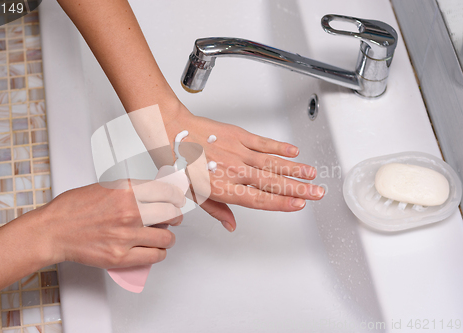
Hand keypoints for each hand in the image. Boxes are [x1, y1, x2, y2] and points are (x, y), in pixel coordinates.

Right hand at [37, 179, 184, 268]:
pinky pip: (154, 256)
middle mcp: (130, 211)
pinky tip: (154, 250)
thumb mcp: (105, 187)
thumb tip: (153, 194)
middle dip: (175, 216)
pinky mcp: (121, 256)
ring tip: (163, 236)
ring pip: (166, 238)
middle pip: (171, 214)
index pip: (167, 192)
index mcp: (126, 191)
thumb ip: (131, 191)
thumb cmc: (73, 209)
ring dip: (168, 237)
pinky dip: (158, 253)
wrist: (53, 230)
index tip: (178, 201)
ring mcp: (126, 235)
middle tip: (173, 218)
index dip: (177, 197)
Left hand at [163, 105, 324, 231]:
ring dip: (295, 169)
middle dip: (298, 189)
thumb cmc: (178, 163)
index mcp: (223, 188)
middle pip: (272, 183)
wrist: (170, 131)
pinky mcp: (238, 135)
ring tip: (312, 174)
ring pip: (273, 163)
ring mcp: (238, 152)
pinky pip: (264, 143)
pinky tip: (294, 151)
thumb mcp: (193, 195)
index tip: (299, 205)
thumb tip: (231, 226)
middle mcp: (234, 171)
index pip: (259, 200)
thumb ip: (216, 210)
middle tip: (317, 192)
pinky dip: (280, 147)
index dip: (282, 203)